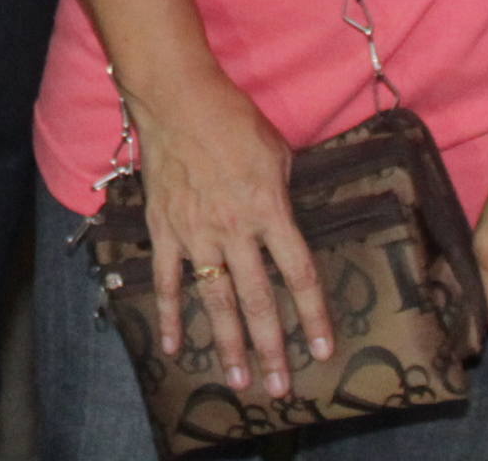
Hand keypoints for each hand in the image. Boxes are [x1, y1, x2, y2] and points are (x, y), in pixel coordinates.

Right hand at [127, 74, 329, 399]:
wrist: (177, 99)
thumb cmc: (233, 119)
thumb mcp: (277, 152)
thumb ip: (283, 194)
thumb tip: (287, 222)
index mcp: (269, 210)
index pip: (298, 274)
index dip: (312, 316)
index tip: (321, 350)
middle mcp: (235, 230)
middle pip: (258, 299)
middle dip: (271, 348)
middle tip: (279, 388)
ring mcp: (196, 233)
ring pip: (215, 299)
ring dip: (227, 343)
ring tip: (238, 381)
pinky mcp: (165, 229)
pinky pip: (167, 280)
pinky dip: (169, 314)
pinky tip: (174, 346)